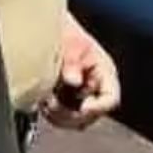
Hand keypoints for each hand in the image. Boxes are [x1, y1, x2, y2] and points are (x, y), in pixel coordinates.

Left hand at [41, 14, 120, 129]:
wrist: (51, 31)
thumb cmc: (66, 35)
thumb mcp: (71, 44)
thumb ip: (72, 62)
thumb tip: (73, 80)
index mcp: (104, 74)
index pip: (110, 99)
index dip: (98, 107)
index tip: (82, 108)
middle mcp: (96, 89)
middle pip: (92, 116)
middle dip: (72, 114)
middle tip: (52, 105)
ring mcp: (83, 97)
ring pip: (77, 121)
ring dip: (60, 117)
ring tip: (45, 103)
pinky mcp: (68, 102)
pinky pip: (64, 118)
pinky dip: (53, 115)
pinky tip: (42, 103)